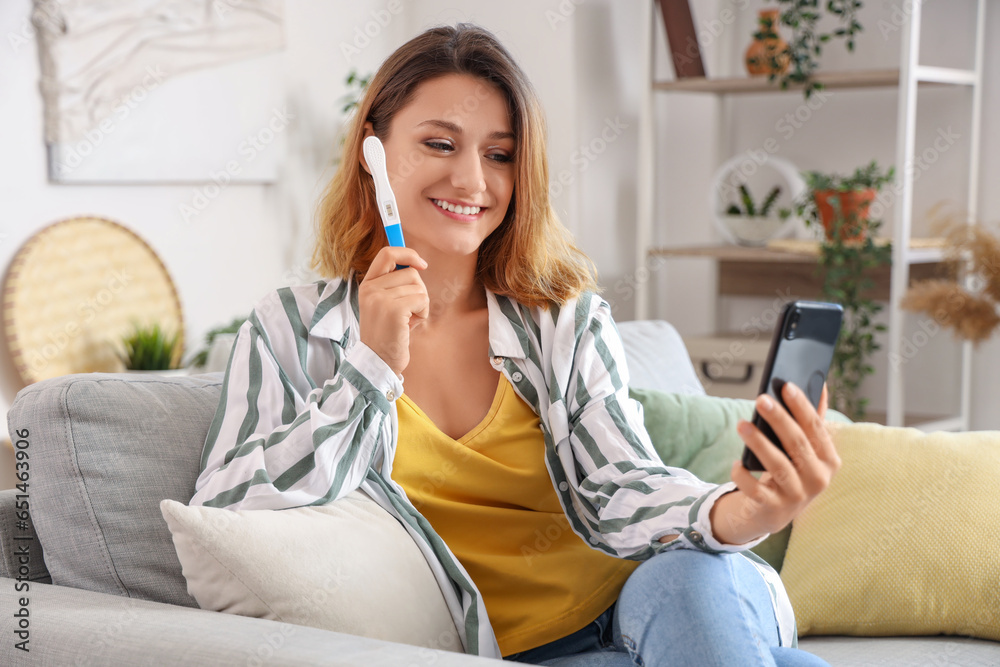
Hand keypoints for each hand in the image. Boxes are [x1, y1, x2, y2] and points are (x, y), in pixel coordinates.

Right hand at [358, 247, 428, 374]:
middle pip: (410, 272)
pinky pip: (421, 299)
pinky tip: (411, 325)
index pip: (387, 253)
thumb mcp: (385, 304)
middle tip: (409, 311)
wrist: (378, 362)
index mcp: (367, 284)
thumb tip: (417, 263)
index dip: (408, 253)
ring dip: (421, 304)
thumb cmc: (388, 334)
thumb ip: (395, 284)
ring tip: (408, 320)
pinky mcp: (393, 310)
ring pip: (419, 287)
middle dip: (419, 291)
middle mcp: (370, 289)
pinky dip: (423, 313)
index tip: (422, 264)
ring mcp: (380, 299)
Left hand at [710, 382, 840, 545]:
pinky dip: (744, 476)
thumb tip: (820, 382)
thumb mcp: (807, 448)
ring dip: (759, 443)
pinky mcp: (774, 508)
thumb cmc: (792, 469)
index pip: (816, 428)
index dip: (802, 407)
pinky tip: (736, 462)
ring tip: (742, 424)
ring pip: (778, 466)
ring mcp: (797, 496)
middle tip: (761, 399)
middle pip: (797, 444)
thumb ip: (813, 419)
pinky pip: (756, 490)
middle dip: (779, 420)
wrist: (776, 511)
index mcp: (829, 460)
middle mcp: (818, 479)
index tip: (786, 386)